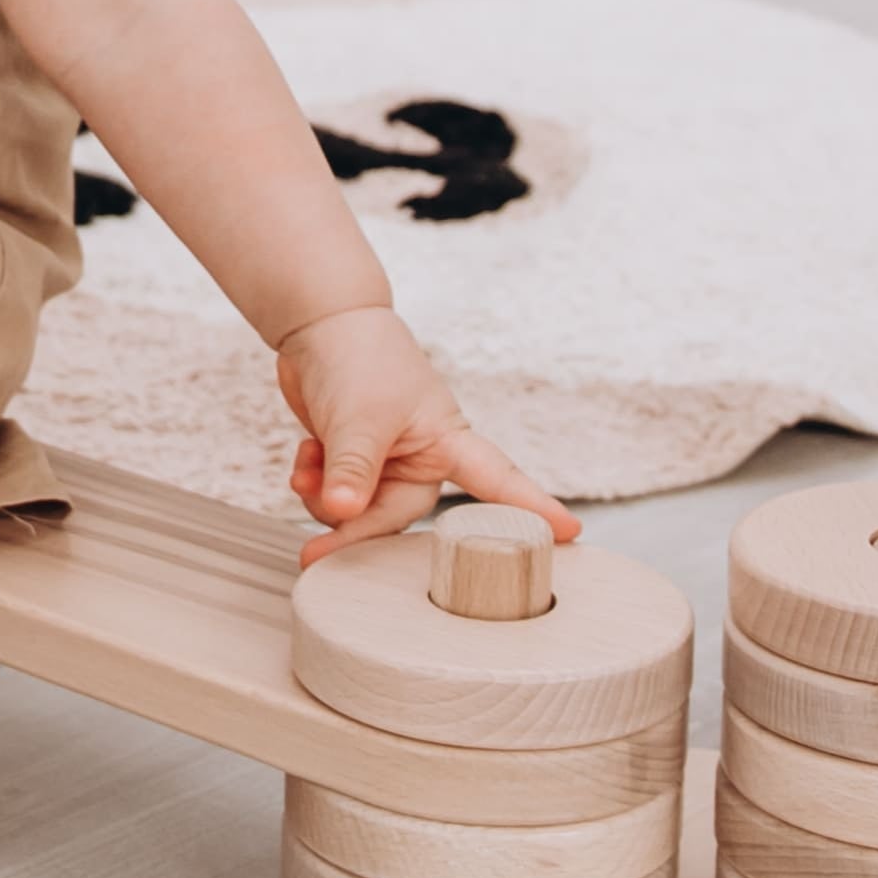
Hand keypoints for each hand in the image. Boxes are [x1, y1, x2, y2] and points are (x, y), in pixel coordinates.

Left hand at [275, 304, 580, 563]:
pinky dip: (315, 485)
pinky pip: (338, 495)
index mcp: (448, 442)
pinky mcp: (357, 459)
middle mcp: (424, 457)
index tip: (572, 535)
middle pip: (399, 518)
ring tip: (307, 470)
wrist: (318, 324)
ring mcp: (389, 460)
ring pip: (362, 511)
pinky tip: (305, 459)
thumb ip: (353, 470)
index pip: (499, 482)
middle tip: (316, 553)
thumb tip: (341, 516)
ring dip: (328, 501)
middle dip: (356, 528)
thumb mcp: (358, 418)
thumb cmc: (359, 358)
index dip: (534, 509)